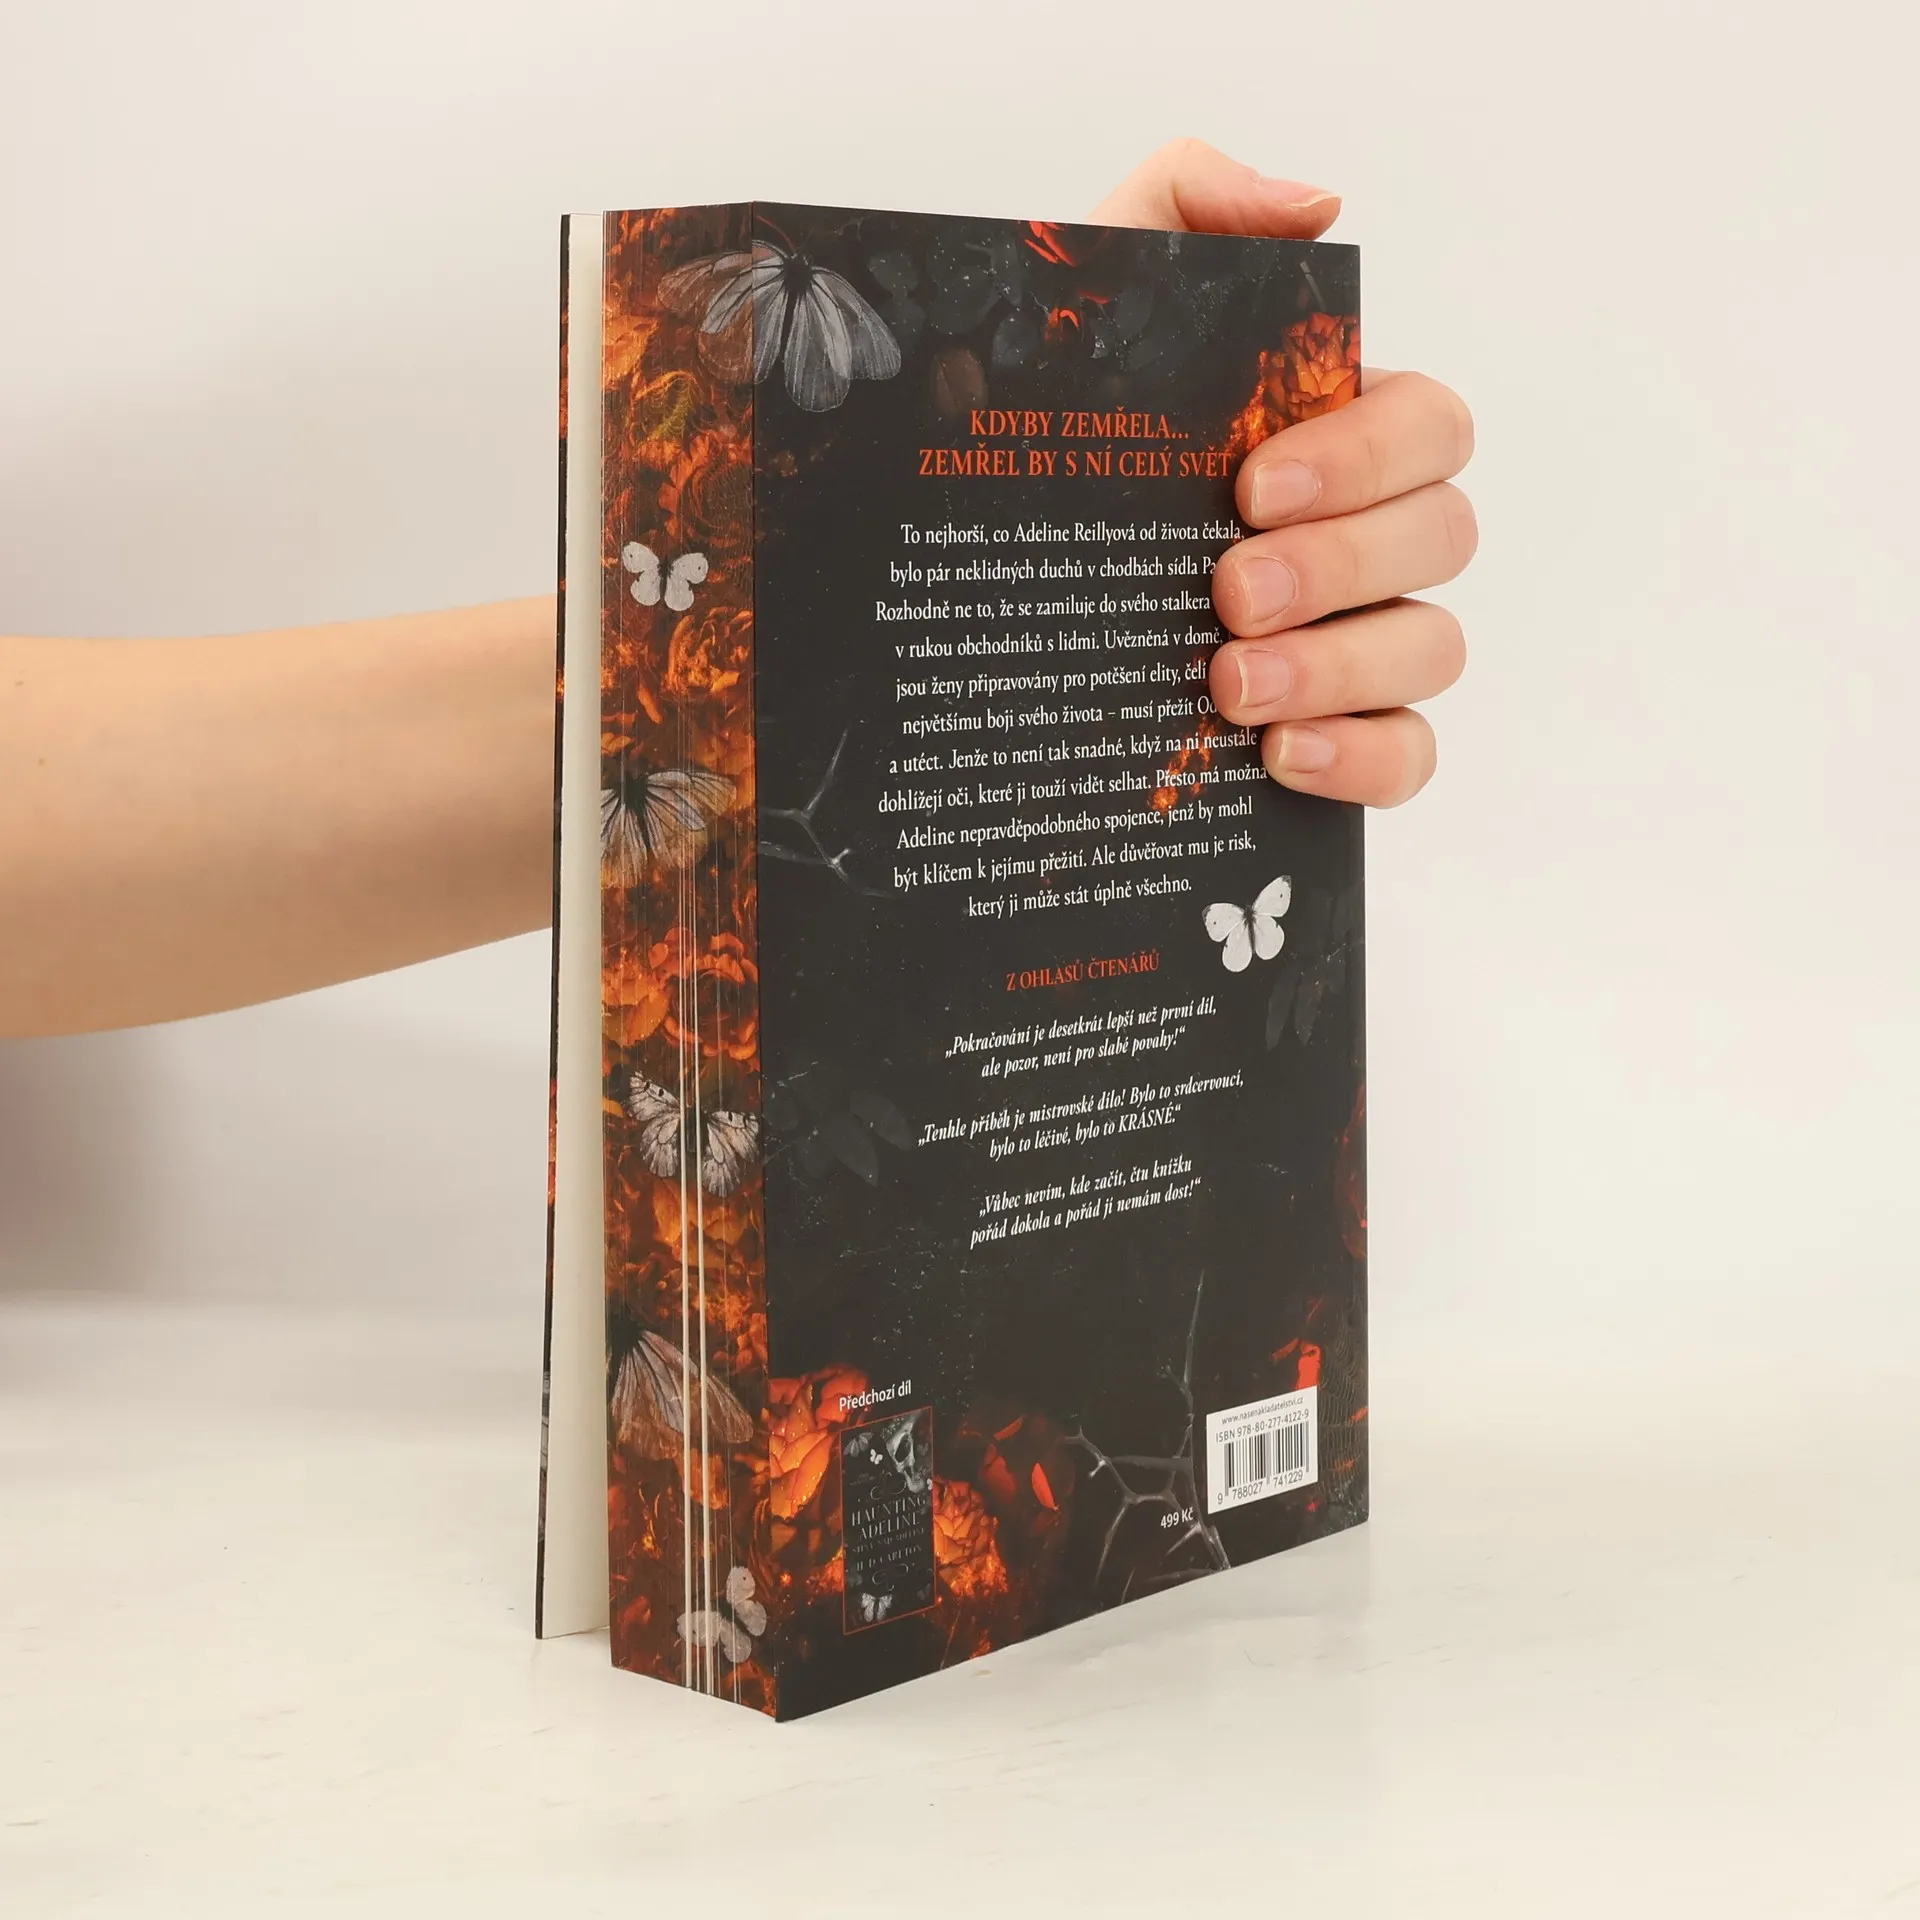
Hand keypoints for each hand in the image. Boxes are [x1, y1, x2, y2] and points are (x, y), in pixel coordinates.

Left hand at [1092, 141, 1474, 806]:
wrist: (947, 574)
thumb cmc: (1029, 429)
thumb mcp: (1081, 290)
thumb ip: (1187, 202)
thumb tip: (1319, 207)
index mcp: (1324, 434)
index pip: (1427, 427)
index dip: (1366, 456)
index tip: (1253, 486)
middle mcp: (1357, 536)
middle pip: (1441, 537)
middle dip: (1341, 565)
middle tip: (1229, 592)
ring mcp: (1353, 642)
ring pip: (1432, 648)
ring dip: (1342, 666)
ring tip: (1230, 686)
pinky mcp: (1333, 737)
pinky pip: (1410, 757)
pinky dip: (1367, 757)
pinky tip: (1280, 754)